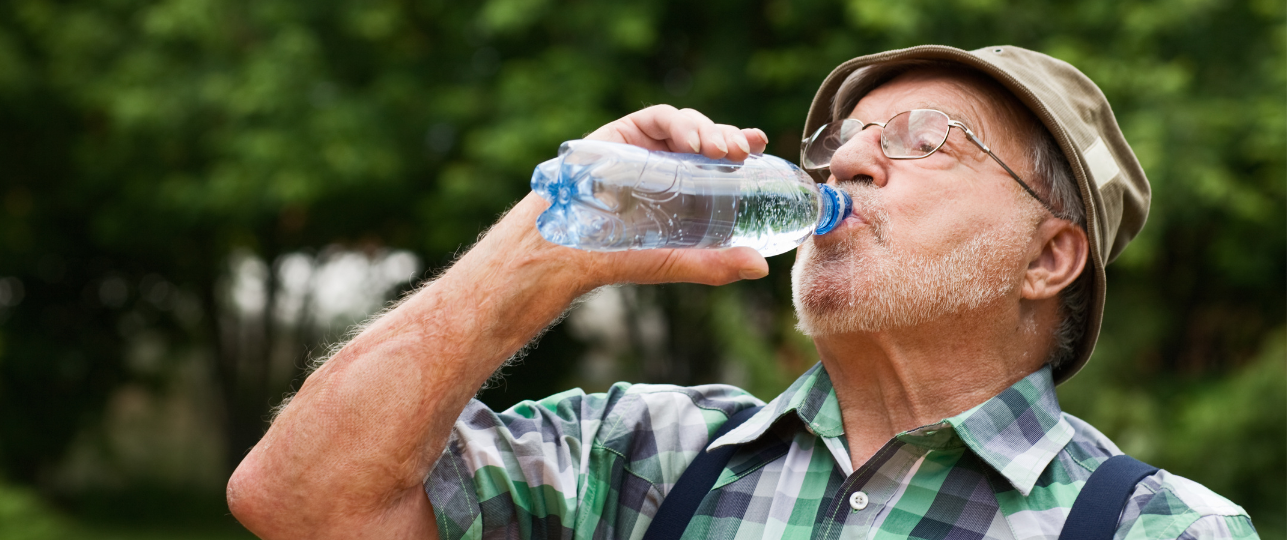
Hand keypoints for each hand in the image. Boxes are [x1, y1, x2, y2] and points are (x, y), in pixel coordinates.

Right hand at [554, 106, 771, 285]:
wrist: (568, 252)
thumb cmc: (618, 256)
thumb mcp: (676, 261)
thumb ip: (715, 264)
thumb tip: (761, 268)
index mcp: (684, 184)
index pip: (719, 156)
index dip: (742, 145)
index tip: (763, 145)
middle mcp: (666, 160)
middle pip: (706, 136)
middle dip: (728, 137)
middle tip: (745, 151)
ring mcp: (644, 145)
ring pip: (686, 123)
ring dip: (708, 130)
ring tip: (723, 149)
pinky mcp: (621, 133)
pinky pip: (656, 118)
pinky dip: (678, 125)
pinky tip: (691, 143)